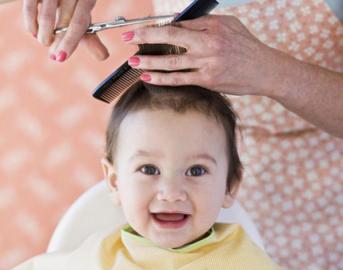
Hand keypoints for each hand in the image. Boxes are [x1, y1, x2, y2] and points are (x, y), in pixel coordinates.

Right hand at [23, 0, 108, 61]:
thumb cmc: (72, 7)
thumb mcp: (83, 19)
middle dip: (58, 43)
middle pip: (64, 21)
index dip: (70, 42)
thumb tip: (103, 57)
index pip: (80, 23)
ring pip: (46, 16)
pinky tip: (35, 32)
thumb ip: (92, 39)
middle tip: (55, 56)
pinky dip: (31, 25)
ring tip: (46, 42)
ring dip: (44, 36)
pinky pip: (30, 9)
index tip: (61, 57)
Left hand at [123, 14, 282, 95]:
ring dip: (150, 61)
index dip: (156, 27)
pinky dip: (163, 78)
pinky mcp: (207, 80)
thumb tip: (180, 23)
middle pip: (170, 37)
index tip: (140, 30)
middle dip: (146, 36)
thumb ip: (204, 24)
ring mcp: (207, 63)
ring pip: (172, 61)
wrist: (264, 70)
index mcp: (212, 27)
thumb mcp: (230, 25)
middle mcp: (208, 43)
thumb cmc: (247, 47)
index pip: (178, 25)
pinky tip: (149, 76)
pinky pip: (181, 79)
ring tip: (134, 61)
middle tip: (128, 38)